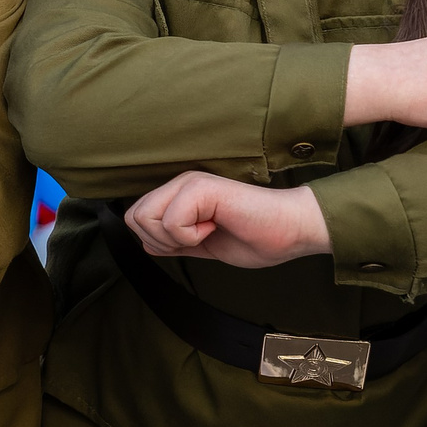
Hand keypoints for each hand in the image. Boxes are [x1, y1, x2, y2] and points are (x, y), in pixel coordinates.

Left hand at [126, 172, 331, 269]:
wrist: (292, 231)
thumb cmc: (257, 237)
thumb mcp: (204, 244)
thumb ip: (176, 242)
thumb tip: (147, 244)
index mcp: (180, 194)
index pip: (136, 218)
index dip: (158, 242)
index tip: (192, 243)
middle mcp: (180, 183)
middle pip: (135, 218)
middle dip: (162, 242)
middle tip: (198, 239)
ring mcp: (190, 183)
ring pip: (146, 218)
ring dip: (176, 239)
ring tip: (208, 231)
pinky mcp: (202, 188)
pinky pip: (171, 222)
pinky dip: (192, 237)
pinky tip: (216, 227)